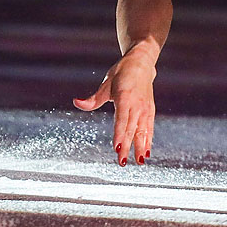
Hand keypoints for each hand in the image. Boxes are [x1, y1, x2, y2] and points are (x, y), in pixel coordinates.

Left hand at [73, 49, 155, 166]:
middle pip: (131, 129)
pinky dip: (148, 141)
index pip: (121, 120)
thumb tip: (76, 102)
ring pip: (143, 131)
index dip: (119, 134)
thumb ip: (92, 98)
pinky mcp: (150, 111)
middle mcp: (137, 105)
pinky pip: (149, 129)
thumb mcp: (105, 83)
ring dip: (141, 147)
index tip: (117, 147)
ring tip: (139, 162)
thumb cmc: (121, 73)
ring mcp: (145, 109)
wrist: (142, 64)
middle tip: (122, 162)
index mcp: (125, 97)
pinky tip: (146, 154)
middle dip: (127, 147)